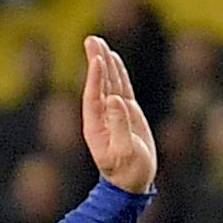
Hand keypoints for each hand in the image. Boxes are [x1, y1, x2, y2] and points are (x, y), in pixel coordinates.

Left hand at [79, 35, 156, 194]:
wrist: (131, 183)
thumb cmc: (127, 172)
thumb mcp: (124, 151)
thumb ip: (119, 125)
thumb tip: (115, 99)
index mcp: (96, 126)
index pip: (94, 95)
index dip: (96, 76)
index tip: (97, 59)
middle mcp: (101, 116)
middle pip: (98, 83)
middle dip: (96, 61)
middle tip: (91, 39)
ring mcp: (113, 113)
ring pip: (109, 82)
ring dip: (105, 62)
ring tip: (98, 42)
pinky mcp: (125, 112)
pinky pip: (121, 87)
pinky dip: (118, 73)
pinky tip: (114, 59)